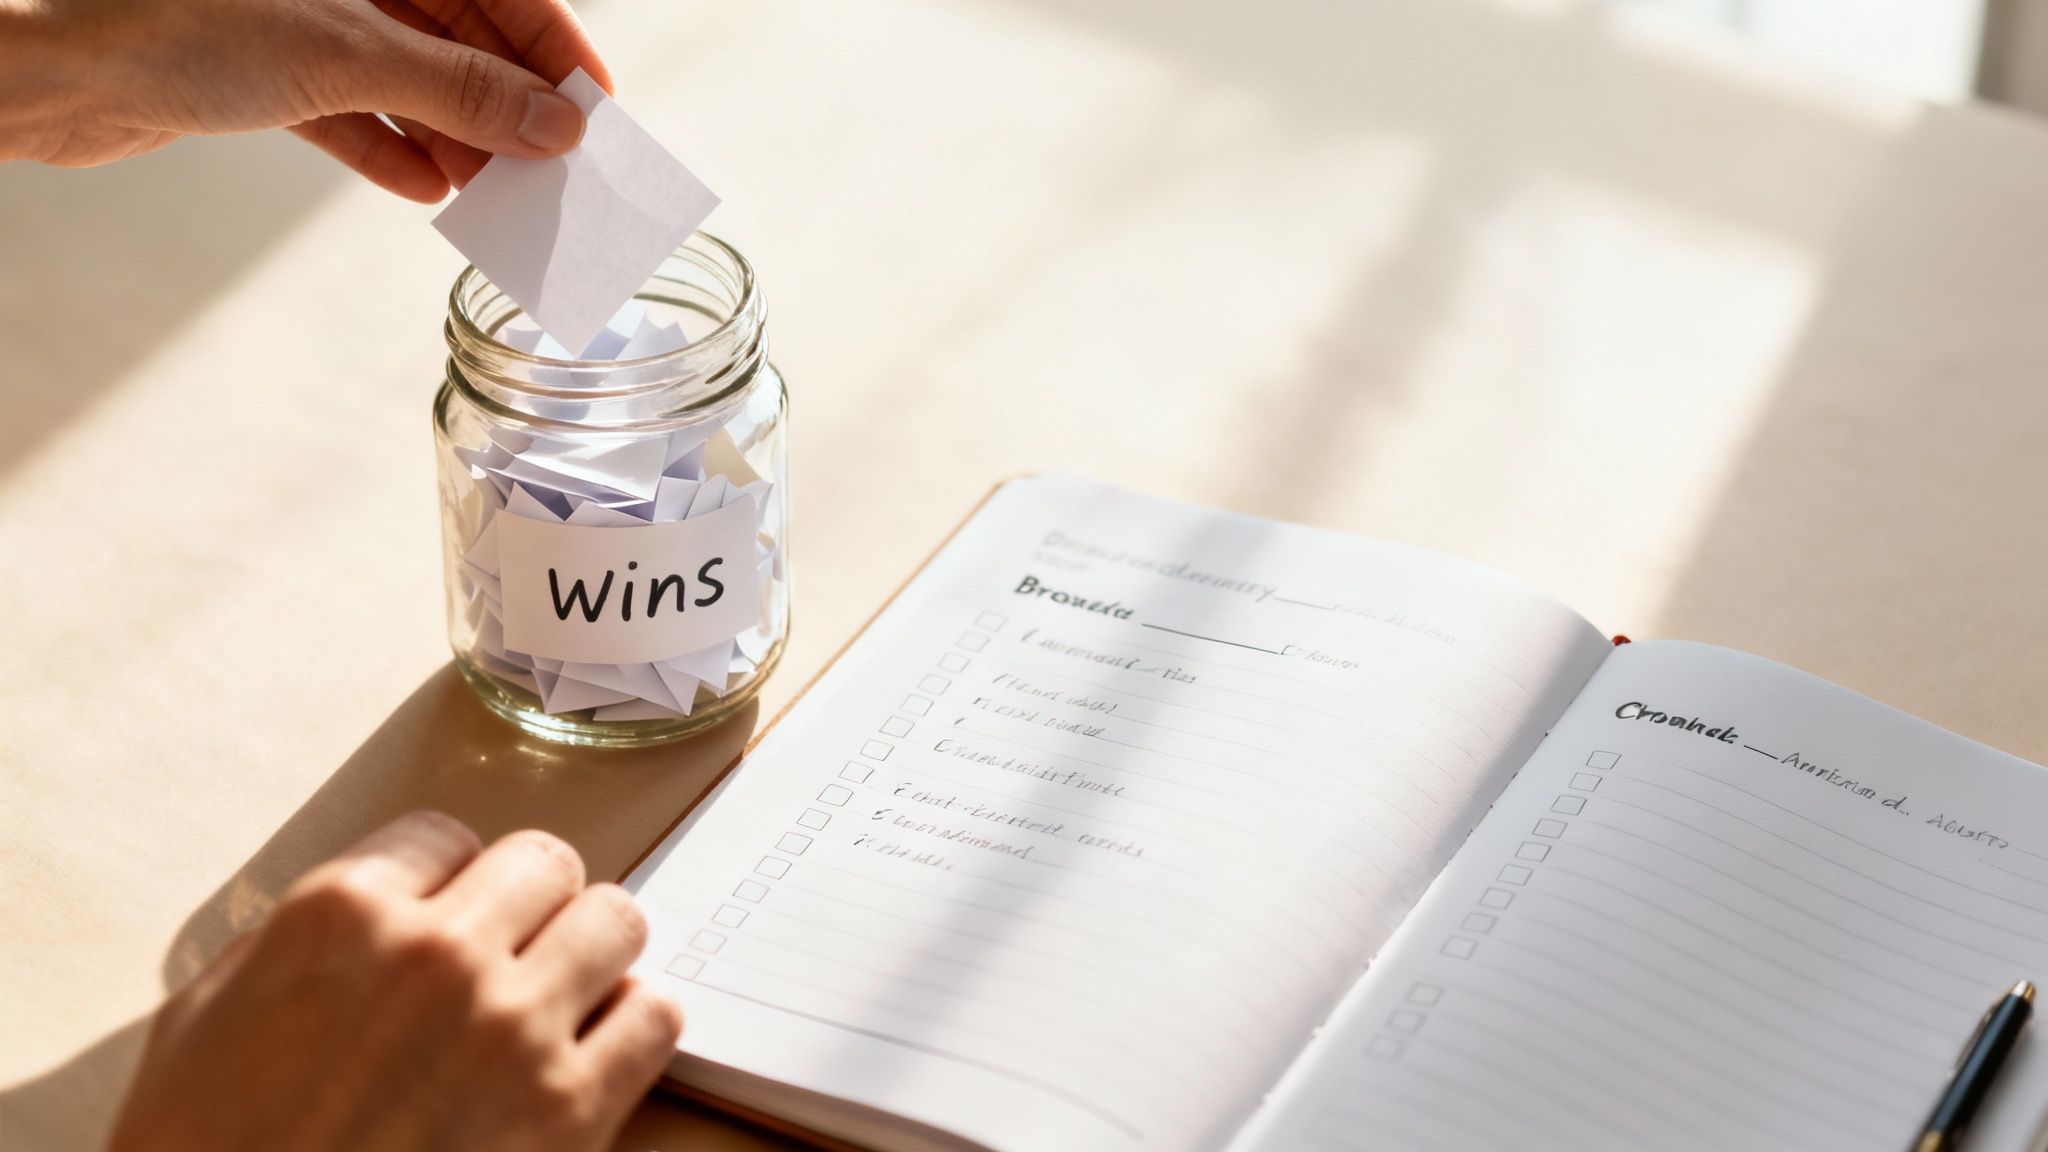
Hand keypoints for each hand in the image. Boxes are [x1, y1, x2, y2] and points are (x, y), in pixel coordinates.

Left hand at [0, 0, 611, 200]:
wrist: (49, 65)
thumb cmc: (179, 19)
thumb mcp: (348, 54)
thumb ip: (460, 91)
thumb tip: (556, 128)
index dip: (554, 50)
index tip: (595, 114)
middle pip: (459, 37)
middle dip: (506, 106)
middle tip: (553, 170)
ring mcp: (301, 23)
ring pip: (409, 82)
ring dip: (454, 139)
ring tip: (495, 193)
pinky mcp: (260, 74)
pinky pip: (351, 114)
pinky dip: (390, 152)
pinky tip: (426, 191)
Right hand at [106, 811, 683, 1151]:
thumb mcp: (202, 1024)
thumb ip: (293, 942)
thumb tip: (369, 907)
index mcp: (341, 918)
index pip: (446, 836)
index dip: (444, 885)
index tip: (439, 923)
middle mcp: (435, 955)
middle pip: (545, 863)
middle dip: (528, 906)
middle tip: (508, 957)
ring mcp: (511, 1031)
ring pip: (617, 921)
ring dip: (590, 956)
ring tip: (558, 999)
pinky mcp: (569, 1113)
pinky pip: (655, 1017)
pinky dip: (632, 1030)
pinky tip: (590, 1058)